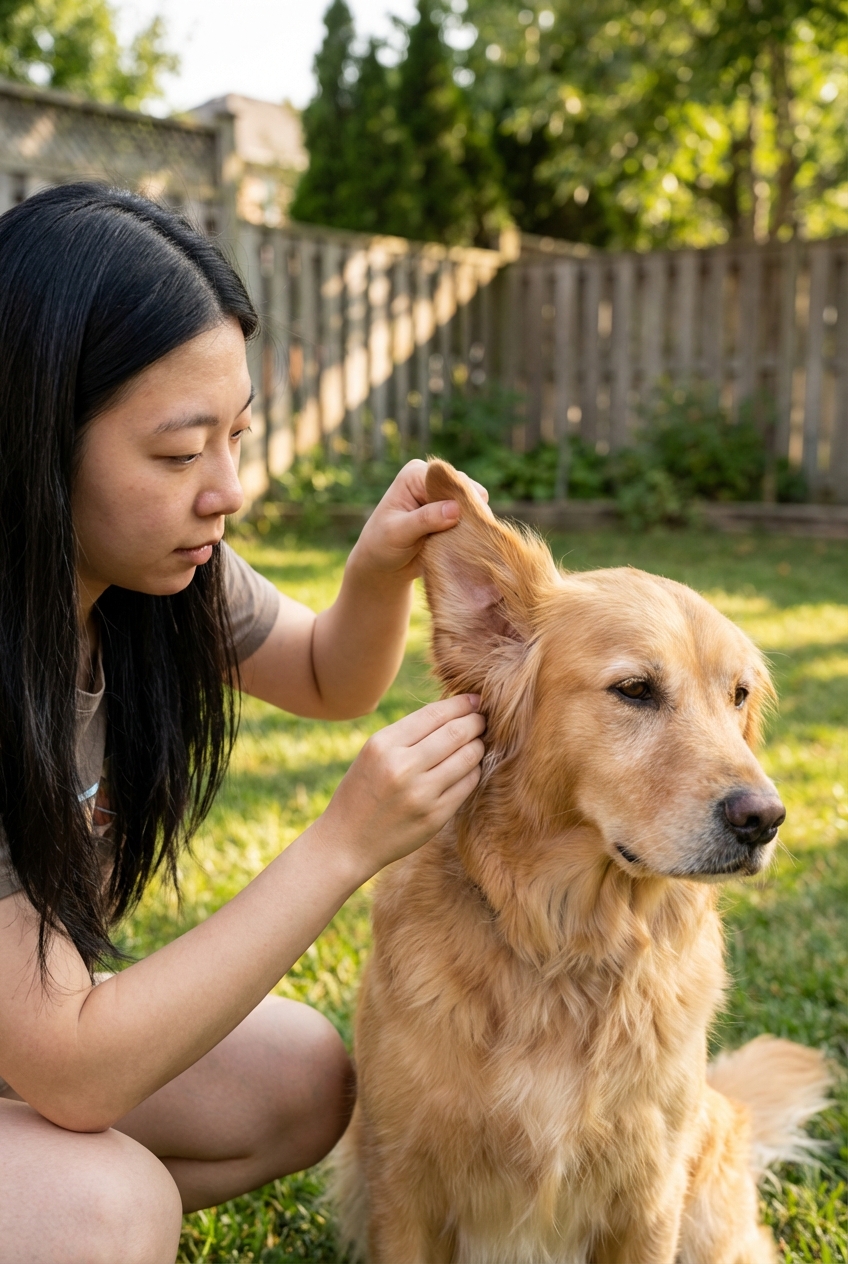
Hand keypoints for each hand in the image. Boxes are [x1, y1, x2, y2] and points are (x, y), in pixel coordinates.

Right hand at [314, 694, 485, 879]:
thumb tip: (454, 711)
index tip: (476, 700)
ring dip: (478, 746)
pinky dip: (474, 772)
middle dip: (477, 722)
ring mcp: (420, 794)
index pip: (434, 714)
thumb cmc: (362, 791)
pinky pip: (468, 785)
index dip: (461, 704)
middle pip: (457, 733)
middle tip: (483, 720)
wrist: (346, 842)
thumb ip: (409, 733)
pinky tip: (469, 769)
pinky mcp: (434, 817)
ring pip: (468, 758)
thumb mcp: (374, 753)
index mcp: (383, 745)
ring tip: (478, 744)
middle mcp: (402, 767)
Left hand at [348, 459, 487, 582]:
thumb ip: (425, 519)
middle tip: (463, 536)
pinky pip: (474, 519)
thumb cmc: (382, 545)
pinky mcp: (453, 514)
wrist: (383, 565)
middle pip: (466, 488)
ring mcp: (444, 497)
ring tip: (460, 541)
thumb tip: (456, 509)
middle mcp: (432, 480)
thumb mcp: (398, 532)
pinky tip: (462, 543)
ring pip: (474, 504)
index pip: (448, 479)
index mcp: (416, 475)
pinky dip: (471, 531)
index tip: (464, 521)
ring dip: (471, 523)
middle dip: (468, 511)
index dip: (460, 497)